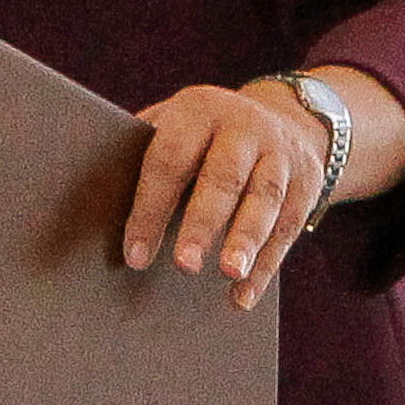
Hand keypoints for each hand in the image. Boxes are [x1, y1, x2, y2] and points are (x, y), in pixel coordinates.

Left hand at [125, 82, 329, 311]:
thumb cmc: (203, 132)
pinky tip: (243, 294)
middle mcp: (244, 128)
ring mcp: (281, 154)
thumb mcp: (175, 122)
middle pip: (222, 179)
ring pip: (264, 201)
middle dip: (203, 225)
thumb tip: (96, 205)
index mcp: (198, 110)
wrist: (285, 116)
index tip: (135, 254)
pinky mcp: (308, 182)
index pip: (169, 161)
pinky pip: (288, 227)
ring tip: (227, 275)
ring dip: (246, 242)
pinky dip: (266, 264)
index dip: (151, 209)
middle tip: (184, 265)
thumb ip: (143, 152)